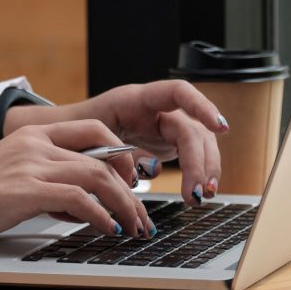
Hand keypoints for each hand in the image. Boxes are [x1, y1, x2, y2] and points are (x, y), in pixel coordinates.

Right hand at [0, 120, 153, 249]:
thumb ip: (46, 183)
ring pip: (98, 175)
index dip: (122, 154)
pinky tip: (108, 230)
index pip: (94, 130)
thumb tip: (83, 205)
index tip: (133, 182)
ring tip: (134, 227)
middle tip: (143, 214)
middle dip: (132, 188)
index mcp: (32, 135)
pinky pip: (78, 198)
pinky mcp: (22, 191)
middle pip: (104, 156)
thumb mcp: (10, 179)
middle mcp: (35, 144)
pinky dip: (100, 215)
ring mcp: (29, 165)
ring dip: (124, 204)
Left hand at [69, 80, 229, 204]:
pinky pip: (191, 156)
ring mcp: (165, 126)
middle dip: (200, 161)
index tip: (220, 127)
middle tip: (199, 192)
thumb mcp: (89, 138)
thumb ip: (113, 153)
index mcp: (135, 99)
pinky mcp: (168, 143)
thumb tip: (138, 175)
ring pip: (198, 144)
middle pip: (192, 129)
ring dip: (204, 170)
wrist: (71, 137)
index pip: (177, 92)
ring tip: (202, 196)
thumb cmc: (77, 133)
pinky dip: (196, 175)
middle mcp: (157, 109)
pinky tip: (196, 194)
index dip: (201, 106)